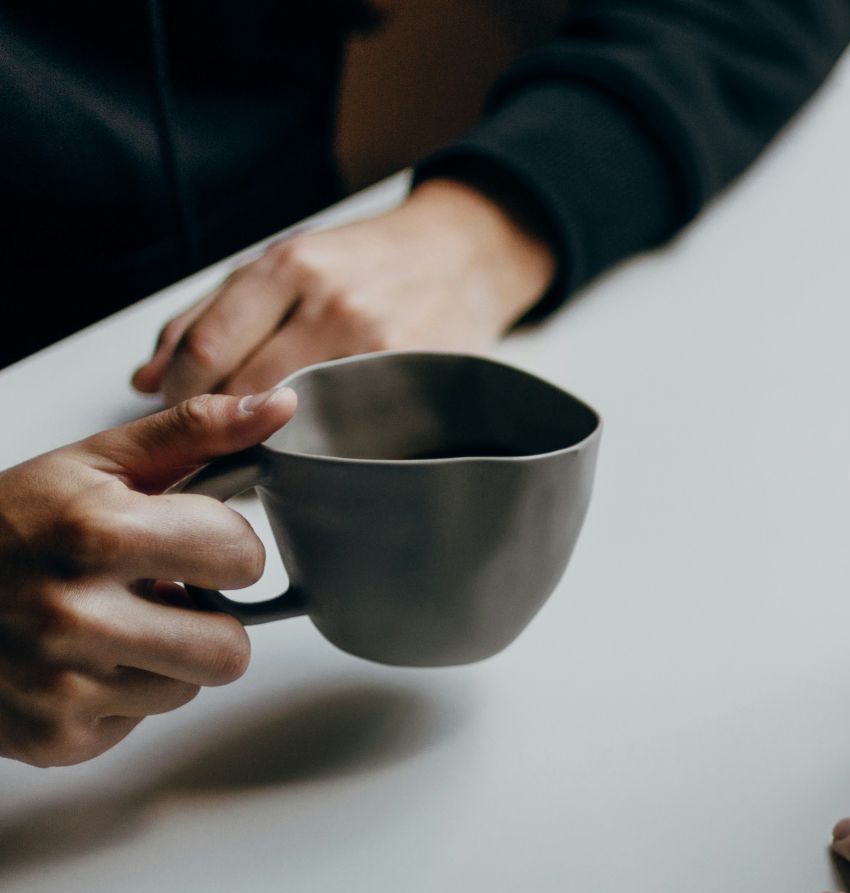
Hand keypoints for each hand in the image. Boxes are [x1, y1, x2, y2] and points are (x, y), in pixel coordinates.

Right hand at [0, 390, 296, 765]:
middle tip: (157, 594)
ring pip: (189, 688)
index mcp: (96, 533)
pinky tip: (77, 661)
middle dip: (207, 620)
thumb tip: (281, 405)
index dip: (224, 548)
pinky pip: (139, 722)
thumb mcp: (95, 464)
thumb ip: (195, 432)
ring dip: (165, 659)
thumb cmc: (8, 526)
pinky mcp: (54, 738)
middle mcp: (75, 614)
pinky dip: (119, 695)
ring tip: (110, 624)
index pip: (242, 558)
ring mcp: (62, 685)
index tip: (187, 542)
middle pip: (231, 648)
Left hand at [132, 178, 554, 405]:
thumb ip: (209, 314)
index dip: (179, 393)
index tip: (177, 409)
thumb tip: (143, 380)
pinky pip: (346, 427)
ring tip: (262, 439)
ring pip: (293, 417)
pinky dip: (319, 441)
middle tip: (214, 435)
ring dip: (265, 438)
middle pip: (244, 390)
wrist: (466, 254)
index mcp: (290, 265)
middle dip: (216, 422)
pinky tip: (315, 438)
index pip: (206, 349)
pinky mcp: (413, 376)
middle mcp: (332, 302)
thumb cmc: (368, 261)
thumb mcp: (285, 261)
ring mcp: (377, 344)